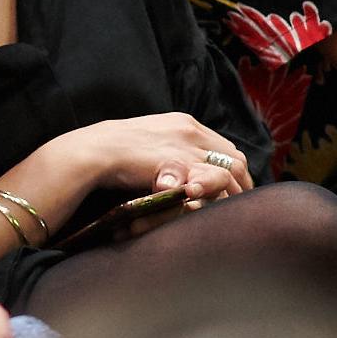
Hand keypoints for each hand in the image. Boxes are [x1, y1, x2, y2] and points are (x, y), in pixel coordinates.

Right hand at [67, 113, 251, 201]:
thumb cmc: (113, 151)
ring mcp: (188, 146)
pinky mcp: (181, 163)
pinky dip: (219, 197)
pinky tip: (217, 210)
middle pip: (234, 158)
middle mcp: (191, 130)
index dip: (233, 170)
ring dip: (234, 193)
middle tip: (240, 206)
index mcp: (184, 123)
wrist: (94, 151)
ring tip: (231, 213)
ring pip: (230, 170)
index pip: (223, 147)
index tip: (234, 189)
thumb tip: (177, 171)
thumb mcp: (148, 143)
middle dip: (242, 183)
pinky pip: (215, 182)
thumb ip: (168, 151)